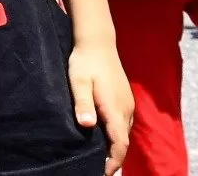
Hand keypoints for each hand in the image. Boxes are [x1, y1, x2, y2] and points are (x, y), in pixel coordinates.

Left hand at [68, 41, 132, 173]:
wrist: (97, 43)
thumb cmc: (84, 62)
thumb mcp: (78, 82)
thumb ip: (82, 103)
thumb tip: (86, 124)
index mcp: (115, 108)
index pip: (119, 143)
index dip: (113, 161)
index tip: (103, 172)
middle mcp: (125, 109)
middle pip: (122, 141)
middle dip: (112, 157)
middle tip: (95, 167)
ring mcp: (127, 104)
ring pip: (123, 132)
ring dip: (113, 146)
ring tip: (96, 156)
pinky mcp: (124, 100)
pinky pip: (122, 123)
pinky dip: (114, 134)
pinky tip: (100, 136)